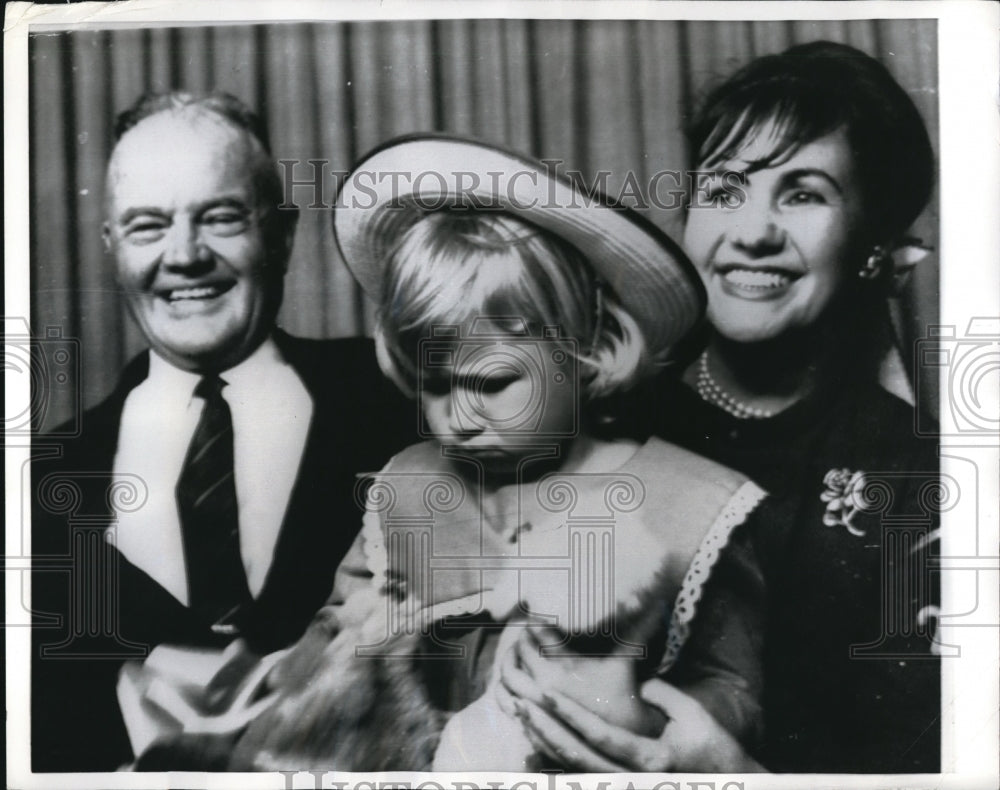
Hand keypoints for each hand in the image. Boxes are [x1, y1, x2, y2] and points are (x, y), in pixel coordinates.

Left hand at [501, 642, 763, 771]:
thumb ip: (663, 695)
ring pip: (576, 772)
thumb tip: (639, 684)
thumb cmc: (713, 749)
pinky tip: (538, 746)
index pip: (600, 735)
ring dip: (547, 747)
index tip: (546, 693)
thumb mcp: (693, 716)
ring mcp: (628, 788)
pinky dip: (558, 764)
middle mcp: (634, 780)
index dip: (570, 714)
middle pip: (577, 758)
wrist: (729, 783)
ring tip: (524, 720)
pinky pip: (584, 778)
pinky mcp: (623, 787)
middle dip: (546, 730)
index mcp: (651, 760)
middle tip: (522, 704)